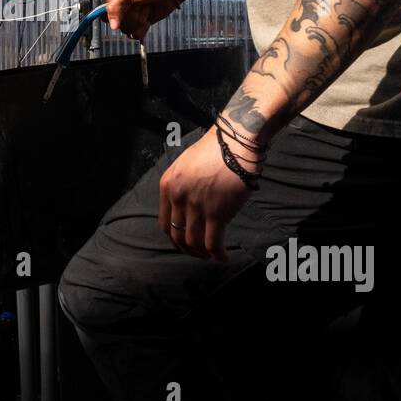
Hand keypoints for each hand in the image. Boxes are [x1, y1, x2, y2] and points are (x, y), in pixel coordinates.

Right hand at [105, 0, 179, 41]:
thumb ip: (114, 6)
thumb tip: (112, 26)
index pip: (103, 13)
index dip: (113, 15)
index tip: (123, 10)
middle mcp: (120, 7)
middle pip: (116, 24)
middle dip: (130, 16)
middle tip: (139, 5)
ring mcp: (130, 16)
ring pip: (126, 30)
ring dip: (138, 21)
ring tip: (145, 8)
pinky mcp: (139, 23)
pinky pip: (135, 35)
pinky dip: (143, 28)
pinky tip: (148, 17)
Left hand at [159, 128, 256, 261]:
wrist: (235, 142)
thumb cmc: (215, 150)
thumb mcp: (185, 166)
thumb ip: (181, 187)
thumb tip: (186, 210)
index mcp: (167, 185)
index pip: (164, 223)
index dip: (174, 238)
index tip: (183, 244)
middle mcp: (178, 197)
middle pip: (177, 235)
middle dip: (188, 250)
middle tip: (199, 254)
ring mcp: (196, 206)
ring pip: (194, 242)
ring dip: (202, 254)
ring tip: (212, 256)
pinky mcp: (217, 213)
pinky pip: (213, 243)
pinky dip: (218, 255)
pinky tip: (224, 258)